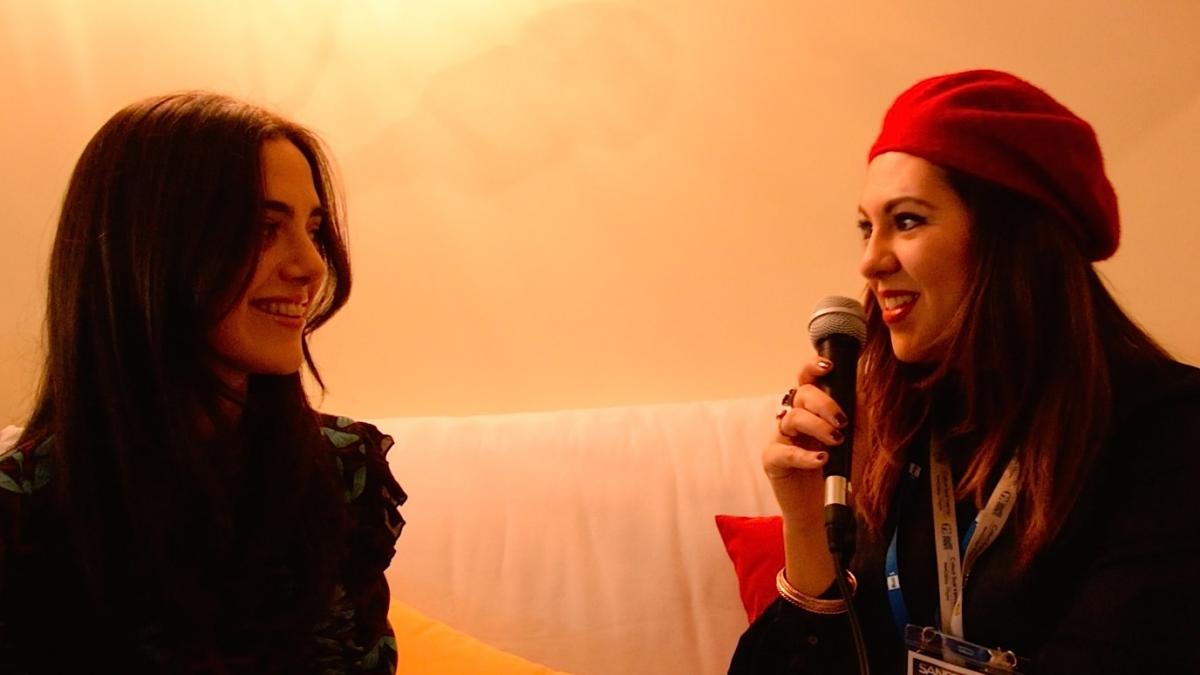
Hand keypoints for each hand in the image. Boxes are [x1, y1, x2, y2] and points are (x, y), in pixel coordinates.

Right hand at [764, 355, 849, 529]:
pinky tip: (820, 459)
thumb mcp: (859, 439)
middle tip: (841, 422)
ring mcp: (781, 438)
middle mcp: (794, 419)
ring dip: (817, 426)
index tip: (828, 366)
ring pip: (792, 416)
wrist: (828, 506)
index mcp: (812, 409)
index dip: (813, 367)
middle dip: (823, 402)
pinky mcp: (772, 460)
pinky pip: (783, 450)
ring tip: (835, 442)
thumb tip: (862, 387)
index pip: (807, 379)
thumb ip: (859, 413)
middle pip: (800, 393)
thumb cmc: (841, 470)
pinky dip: (804, 454)